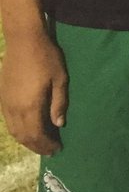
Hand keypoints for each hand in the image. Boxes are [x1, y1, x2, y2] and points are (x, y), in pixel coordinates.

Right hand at [0, 31, 67, 154]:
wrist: (23, 41)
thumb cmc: (47, 58)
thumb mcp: (61, 80)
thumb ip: (59, 104)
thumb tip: (59, 125)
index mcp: (31, 107)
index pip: (37, 134)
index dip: (47, 145)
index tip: (57, 150)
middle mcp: (14, 110)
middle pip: (24, 136)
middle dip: (37, 146)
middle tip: (49, 150)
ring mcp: (5, 104)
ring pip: (14, 131)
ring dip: (26, 140)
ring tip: (40, 143)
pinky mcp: (1, 97)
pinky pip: (8, 121)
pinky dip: (18, 130)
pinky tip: (27, 128)